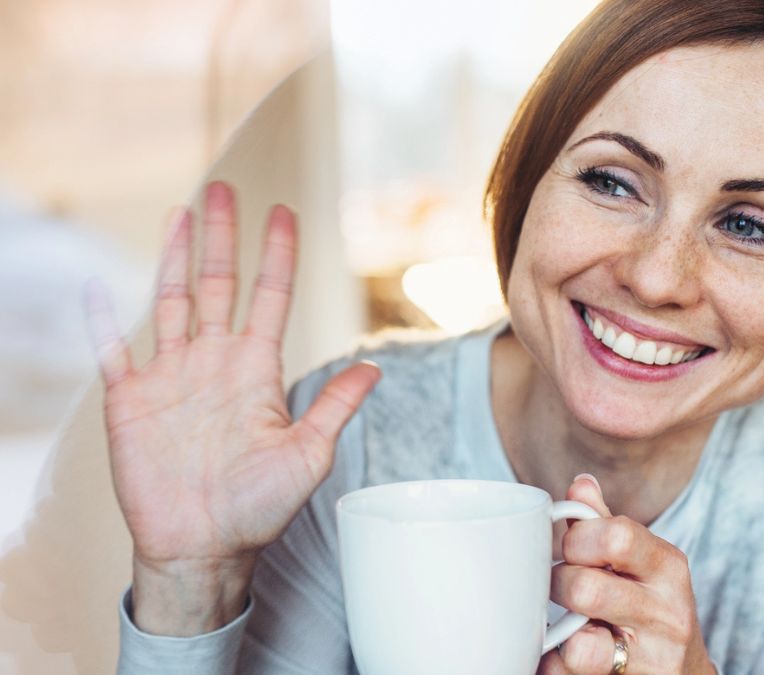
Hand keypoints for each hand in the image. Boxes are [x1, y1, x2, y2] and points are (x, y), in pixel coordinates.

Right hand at [85, 182, 380, 633]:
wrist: (205, 548)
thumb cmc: (259, 508)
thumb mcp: (309, 455)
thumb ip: (335, 406)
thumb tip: (376, 367)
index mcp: (256, 370)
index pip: (268, 298)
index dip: (277, 255)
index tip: (285, 213)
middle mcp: (214, 363)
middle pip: (218, 285)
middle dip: (222, 237)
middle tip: (225, 190)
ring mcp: (171, 378)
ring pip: (171, 301)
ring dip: (174, 257)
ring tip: (180, 213)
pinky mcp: (130, 402)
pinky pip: (113, 352)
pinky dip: (105, 320)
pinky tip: (99, 285)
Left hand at [537, 476, 714, 674]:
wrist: (685, 672)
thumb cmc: (651, 609)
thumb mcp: (641, 564)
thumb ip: (606, 524)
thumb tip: (581, 484)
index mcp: (668, 566)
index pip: (616, 535)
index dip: (577, 539)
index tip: (570, 549)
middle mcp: (667, 612)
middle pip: (586, 589)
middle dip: (558, 586)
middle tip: (559, 589)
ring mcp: (653, 657)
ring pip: (581, 646)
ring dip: (558, 633)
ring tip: (564, 626)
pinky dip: (553, 665)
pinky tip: (562, 653)